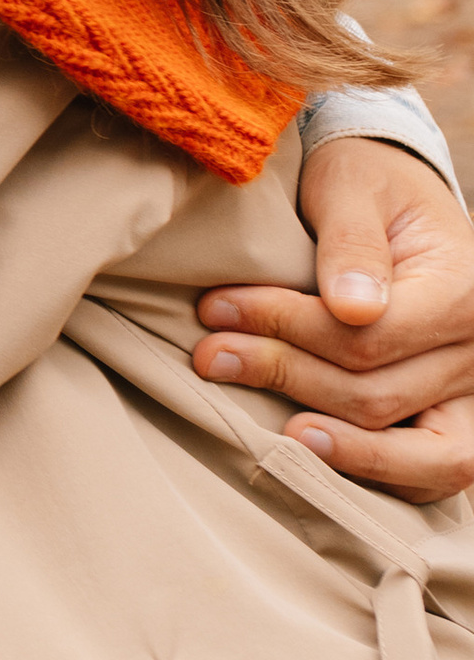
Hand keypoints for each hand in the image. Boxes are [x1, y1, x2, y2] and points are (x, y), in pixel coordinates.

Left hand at [194, 135, 473, 503]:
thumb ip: (350, 242)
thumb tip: (352, 308)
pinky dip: (379, 473)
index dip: (285, 329)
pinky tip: (316, 456)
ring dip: (339, 450)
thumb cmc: (371, 186)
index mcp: (464, 291)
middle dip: (285, 376)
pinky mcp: (457, 417)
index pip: (366, 337)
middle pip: (378, 395)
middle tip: (211, 356)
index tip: (217, 310)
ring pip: (419, 454)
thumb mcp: (352, 187)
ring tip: (277, 434)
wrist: (400, 198)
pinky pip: (432, 473)